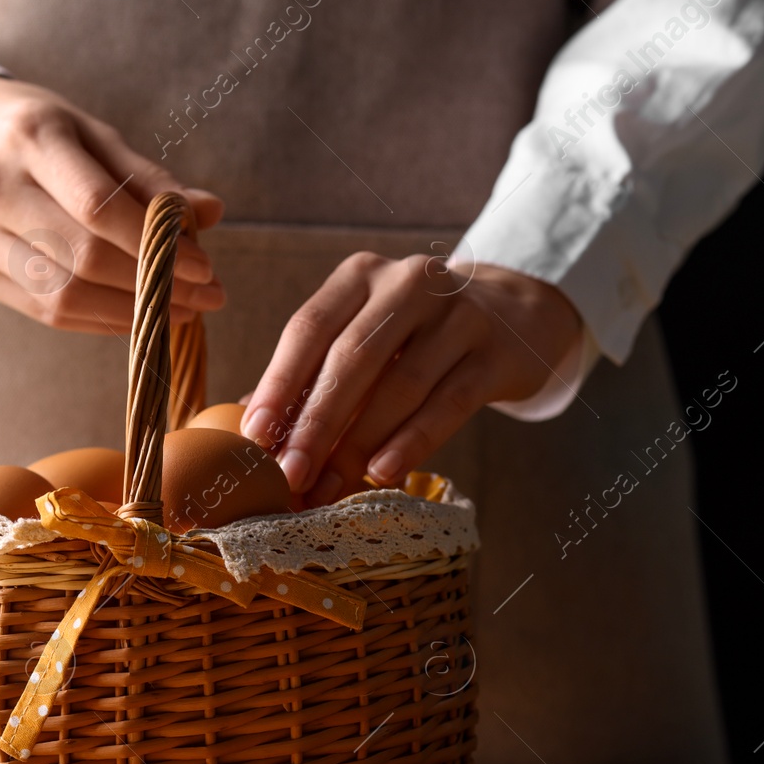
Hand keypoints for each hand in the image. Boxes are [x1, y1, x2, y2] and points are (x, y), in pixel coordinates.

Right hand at [0, 76, 224, 331]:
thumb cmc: (29, 129)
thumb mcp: (87, 131)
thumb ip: (145, 176)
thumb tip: (210, 211)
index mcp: (29, 137)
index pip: (97, 204)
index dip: (154, 242)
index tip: (204, 264)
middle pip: (81, 255)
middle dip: (153, 284)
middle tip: (207, 295)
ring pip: (62, 293)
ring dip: (131, 311)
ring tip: (180, 310)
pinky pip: (45, 310)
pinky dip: (99, 319)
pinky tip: (137, 316)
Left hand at [240, 254, 582, 506]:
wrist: (513, 316)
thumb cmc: (417, 336)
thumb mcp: (366, 334)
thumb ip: (315, 372)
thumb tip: (249, 425)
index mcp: (361, 276)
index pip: (308, 327)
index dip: (278, 383)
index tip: (254, 436)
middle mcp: (409, 282)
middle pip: (352, 358)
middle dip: (315, 423)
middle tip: (289, 474)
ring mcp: (458, 314)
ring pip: (400, 384)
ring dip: (359, 443)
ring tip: (328, 487)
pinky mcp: (495, 352)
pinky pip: (448, 402)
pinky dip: (413, 441)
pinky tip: (383, 472)